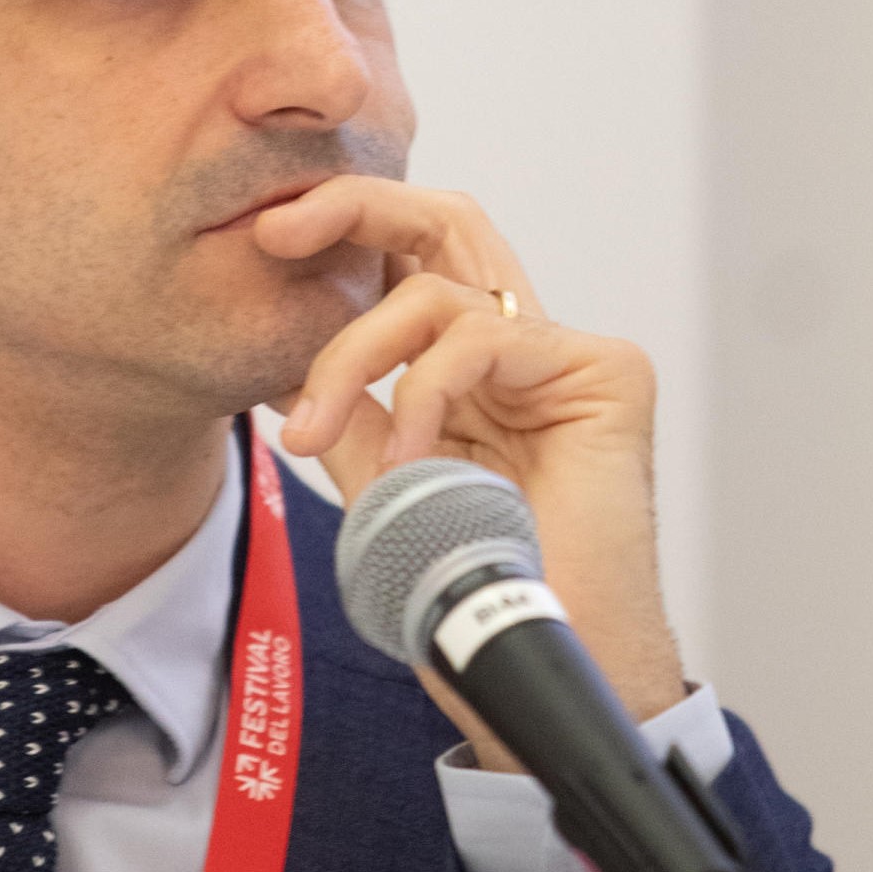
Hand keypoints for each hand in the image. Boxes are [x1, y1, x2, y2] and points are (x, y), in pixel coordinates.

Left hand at [259, 178, 684, 769]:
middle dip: (350, 207)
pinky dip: (425, 392)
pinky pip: (485, 337)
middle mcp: (524, 344)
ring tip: (318, 436)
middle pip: (442, 221)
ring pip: (434, 291)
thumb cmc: (465, 586)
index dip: (344, 224)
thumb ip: (346, 408)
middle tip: (274, 231)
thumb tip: (277, 353)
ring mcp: (568, 354)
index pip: (412, 253)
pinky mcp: (607, 372)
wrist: (534, 664)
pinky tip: (408, 459)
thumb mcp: (378, 476)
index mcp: (472, 362)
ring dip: (355, 355)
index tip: (264, 239)